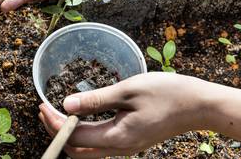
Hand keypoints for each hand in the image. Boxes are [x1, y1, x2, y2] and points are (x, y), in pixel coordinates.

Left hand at [39, 72, 207, 158]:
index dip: (54, 123)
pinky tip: (81, 116)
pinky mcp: (132, 140)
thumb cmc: (167, 93)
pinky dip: (84, 132)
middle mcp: (120, 148)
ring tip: (57, 112)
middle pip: (78, 150)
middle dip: (57, 132)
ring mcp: (127, 146)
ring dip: (69, 133)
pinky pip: (100, 143)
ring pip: (88, 149)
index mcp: (118, 137)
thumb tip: (66, 105)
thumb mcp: (128, 91)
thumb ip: (96, 99)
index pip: (75, 136)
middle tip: (45, 110)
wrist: (198, 105)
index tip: (42, 106)